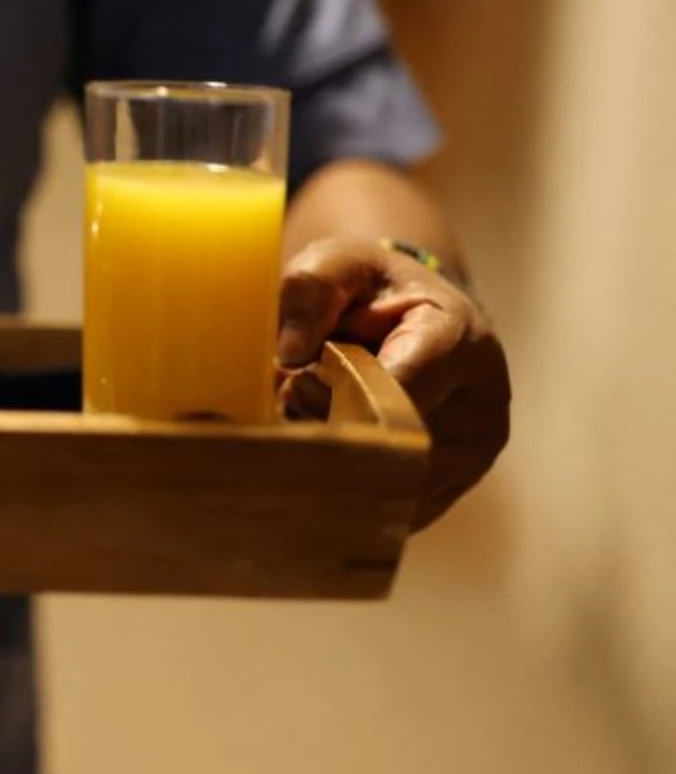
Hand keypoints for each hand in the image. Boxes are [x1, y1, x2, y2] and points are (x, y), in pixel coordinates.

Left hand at [277, 238, 509, 527]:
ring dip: (334, 465)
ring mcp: (472, 457)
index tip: (296, 381)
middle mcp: (483, 407)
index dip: (335, 394)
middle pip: (393, 449)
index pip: (398, 390)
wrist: (407, 318)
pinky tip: (327, 450)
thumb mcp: (337, 262)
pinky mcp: (450, 490)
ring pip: (390, 489)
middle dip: (329, 431)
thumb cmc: (368, 289)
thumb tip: (290, 353)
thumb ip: (309, 289)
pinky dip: (347, 490)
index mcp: (461, 341)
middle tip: (296, 399)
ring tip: (313, 417)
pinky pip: (391, 511)